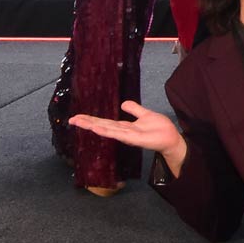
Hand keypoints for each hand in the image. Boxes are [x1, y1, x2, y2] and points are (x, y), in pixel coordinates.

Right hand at [70, 100, 187, 172]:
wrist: (171, 138)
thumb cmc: (159, 129)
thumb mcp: (145, 114)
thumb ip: (134, 109)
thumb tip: (123, 103)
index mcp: (125, 126)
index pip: (105, 122)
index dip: (91, 119)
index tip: (77, 116)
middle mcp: (123, 132)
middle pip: (102, 126)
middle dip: (87, 123)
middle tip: (72, 119)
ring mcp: (127, 136)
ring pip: (107, 130)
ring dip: (93, 126)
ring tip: (80, 122)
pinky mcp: (134, 139)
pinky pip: (119, 134)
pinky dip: (107, 131)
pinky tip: (97, 129)